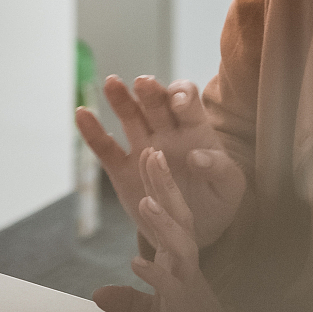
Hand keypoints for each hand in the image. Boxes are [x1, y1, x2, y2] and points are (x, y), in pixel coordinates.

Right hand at [75, 75, 244, 249]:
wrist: (196, 228)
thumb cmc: (217, 200)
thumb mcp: (231, 187)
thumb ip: (221, 169)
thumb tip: (197, 156)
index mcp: (195, 131)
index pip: (188, 102)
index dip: (182, 96)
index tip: (178, 103)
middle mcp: (167, 132)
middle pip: (156, 103)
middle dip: (150, 91)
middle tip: (143, 82)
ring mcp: (143, 148)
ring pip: (129, 117)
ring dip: (120, 98)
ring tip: (111, 83)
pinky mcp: (123, 171)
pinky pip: (105, 147)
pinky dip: (92, 130)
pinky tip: (81, 113)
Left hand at [92, 148, 225, 311]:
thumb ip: (127, 299)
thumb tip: (97, 295)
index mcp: (177, 253)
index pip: (168, 211)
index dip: (157, 184)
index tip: (148, 154)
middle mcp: (185, 259)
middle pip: (178, 214)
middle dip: (164, 186)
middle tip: (153, 154)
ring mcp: (187, 279)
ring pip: (179, 243)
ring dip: (162, 223)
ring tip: (146, 205)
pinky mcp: (185, 301)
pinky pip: (170, 283)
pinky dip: (154, 273)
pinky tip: (136, 264)